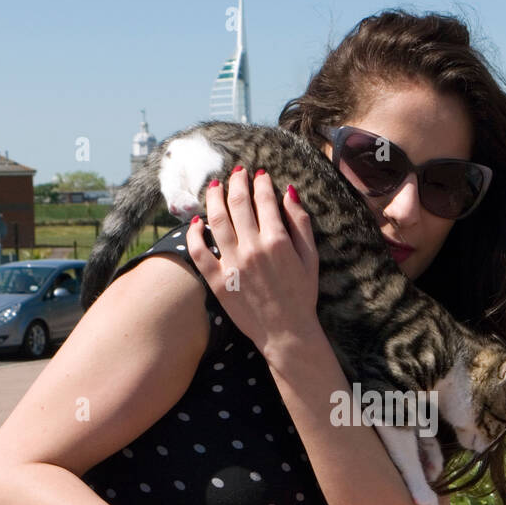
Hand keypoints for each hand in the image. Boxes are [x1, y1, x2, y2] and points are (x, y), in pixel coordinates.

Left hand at [186, 169, 319, 357]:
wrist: (286, 332)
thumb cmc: (302, 295)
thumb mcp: (311, 257)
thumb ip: (300, 223)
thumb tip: (289, 191)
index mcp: (277, 240)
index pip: (264, 199)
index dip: (261, 182)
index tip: (260, 174)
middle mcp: (252, 248)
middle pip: (238, 203)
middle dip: (237, 182)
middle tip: (237, 172)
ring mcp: (231, 263)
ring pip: (216, 219)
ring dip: (214, 197)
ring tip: (214, 186)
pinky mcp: (216, 280)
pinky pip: (199, 250)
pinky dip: (195, 233)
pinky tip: (197, 221)